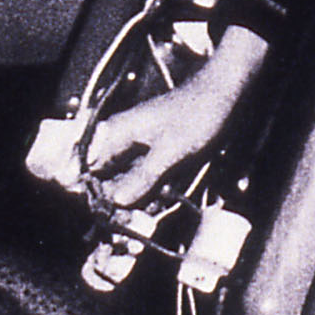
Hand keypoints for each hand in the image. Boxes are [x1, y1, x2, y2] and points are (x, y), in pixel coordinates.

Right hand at [84, 23, 269, 205]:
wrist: (224, 94)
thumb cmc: (198, 115)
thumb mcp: (171, 152)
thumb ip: (143, 178)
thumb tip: (117, 202)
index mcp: (115, 134)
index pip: (89, 172)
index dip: (98, 195)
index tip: (112, 215)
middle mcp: (121, 138)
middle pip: (106, 178)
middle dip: (118, 201)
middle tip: (132, 219)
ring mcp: (138, 144)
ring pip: (126, 179)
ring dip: (135, 198)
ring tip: (148, 212)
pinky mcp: (154, 150)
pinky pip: (144, 175)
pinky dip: (150, 189)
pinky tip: (160, 198)